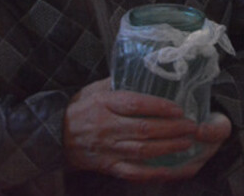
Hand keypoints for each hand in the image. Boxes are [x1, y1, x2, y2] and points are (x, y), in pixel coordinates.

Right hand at [63, 78, 230, 180]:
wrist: (51, 136)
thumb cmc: (79, 108)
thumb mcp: (95, 89)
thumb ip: (119, 82)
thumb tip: (147, 70)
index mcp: (104, 104)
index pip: (135, 104)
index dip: (159, 106)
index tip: (179, 108)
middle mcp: (107, 127)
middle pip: (144, 129)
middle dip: (172, 129)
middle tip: (191, 126)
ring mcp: (107, 149)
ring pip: (142, 151)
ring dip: (168, 148)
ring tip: (187, 143)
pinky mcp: (106, 166)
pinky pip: (132, 173)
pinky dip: (152, 173)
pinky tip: (170, 169)